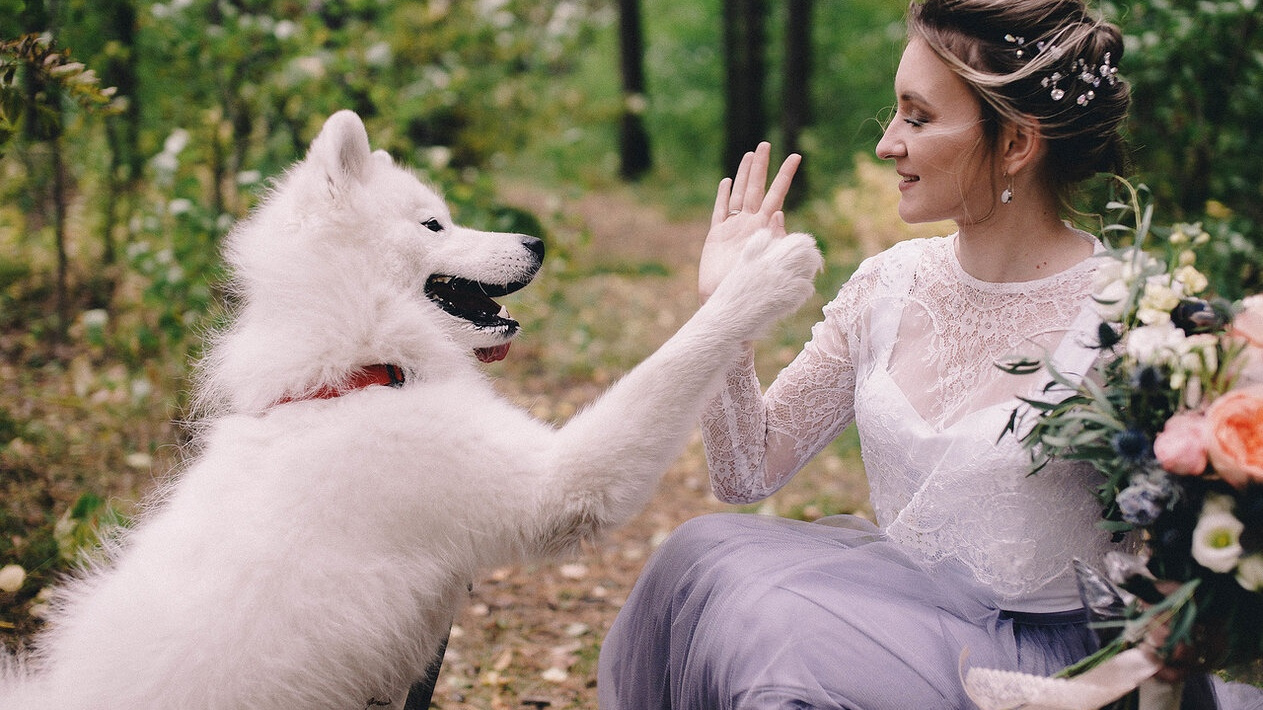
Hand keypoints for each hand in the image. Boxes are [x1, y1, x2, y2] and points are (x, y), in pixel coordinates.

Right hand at [698, 142, 801, 302]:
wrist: (726, 301)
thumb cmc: (752, 286)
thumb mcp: (769, 261)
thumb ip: (775, 238)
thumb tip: (779, 212)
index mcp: (765, 227)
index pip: (777, 194)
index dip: (785, 175)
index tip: (796, 156)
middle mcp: (750, 224)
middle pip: (755, 188)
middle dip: (761, 167)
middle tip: (765, 144)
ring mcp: (733, 228)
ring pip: (738, 194)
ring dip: (743, 175)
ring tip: (749, 155)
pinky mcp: (716, 235)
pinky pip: (720, 211)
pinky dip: (723, 196)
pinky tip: (727, 182)